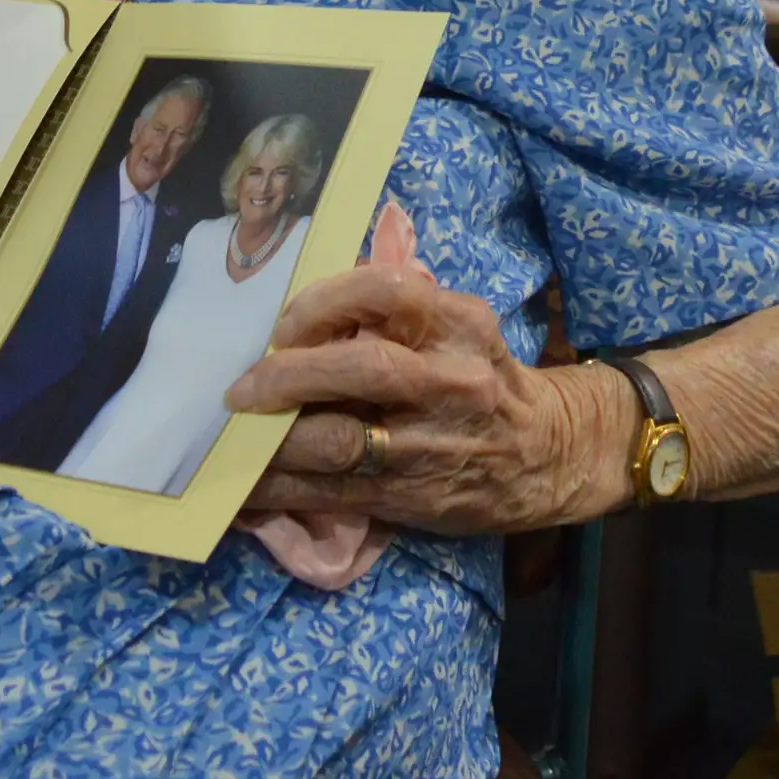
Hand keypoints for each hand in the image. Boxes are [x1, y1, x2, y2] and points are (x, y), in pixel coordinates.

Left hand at [228, 262, 616, 537]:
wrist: (548, 455)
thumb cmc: (482, 377)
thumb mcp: (460, 326)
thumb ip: (398, 305)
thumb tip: (314, 282)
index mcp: (461, 323)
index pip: (389, 291)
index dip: (325, 301)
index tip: (285, 323)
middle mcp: (452, 380)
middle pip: (360, 369)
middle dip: (288, 375)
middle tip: (240, 389)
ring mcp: (433, 443)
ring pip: (340, 441)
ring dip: (272, 441)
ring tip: (229, 438)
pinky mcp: (413, 496)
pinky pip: (335, 494)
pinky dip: (283, 490)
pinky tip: (248, 484)